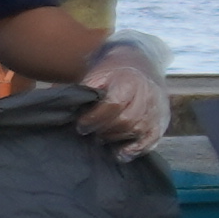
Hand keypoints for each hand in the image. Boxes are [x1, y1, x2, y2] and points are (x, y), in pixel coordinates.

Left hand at [72, 32, 174, 146]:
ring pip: (138, 131)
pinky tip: (120, 153)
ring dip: (116, 138)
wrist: (139, 64)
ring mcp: (157, 109)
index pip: (113, 104)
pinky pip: (151, 140)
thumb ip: (80, 91)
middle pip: (126, 120)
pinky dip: (135, 150)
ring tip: (103, 137)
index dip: (94, 118)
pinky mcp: (161, 121)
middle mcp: (147, 94)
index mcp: (128, 81)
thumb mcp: (95, 74)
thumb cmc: (112, 73)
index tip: (81, 124)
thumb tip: (56, 106)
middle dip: (104, 130)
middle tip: (91, 132)